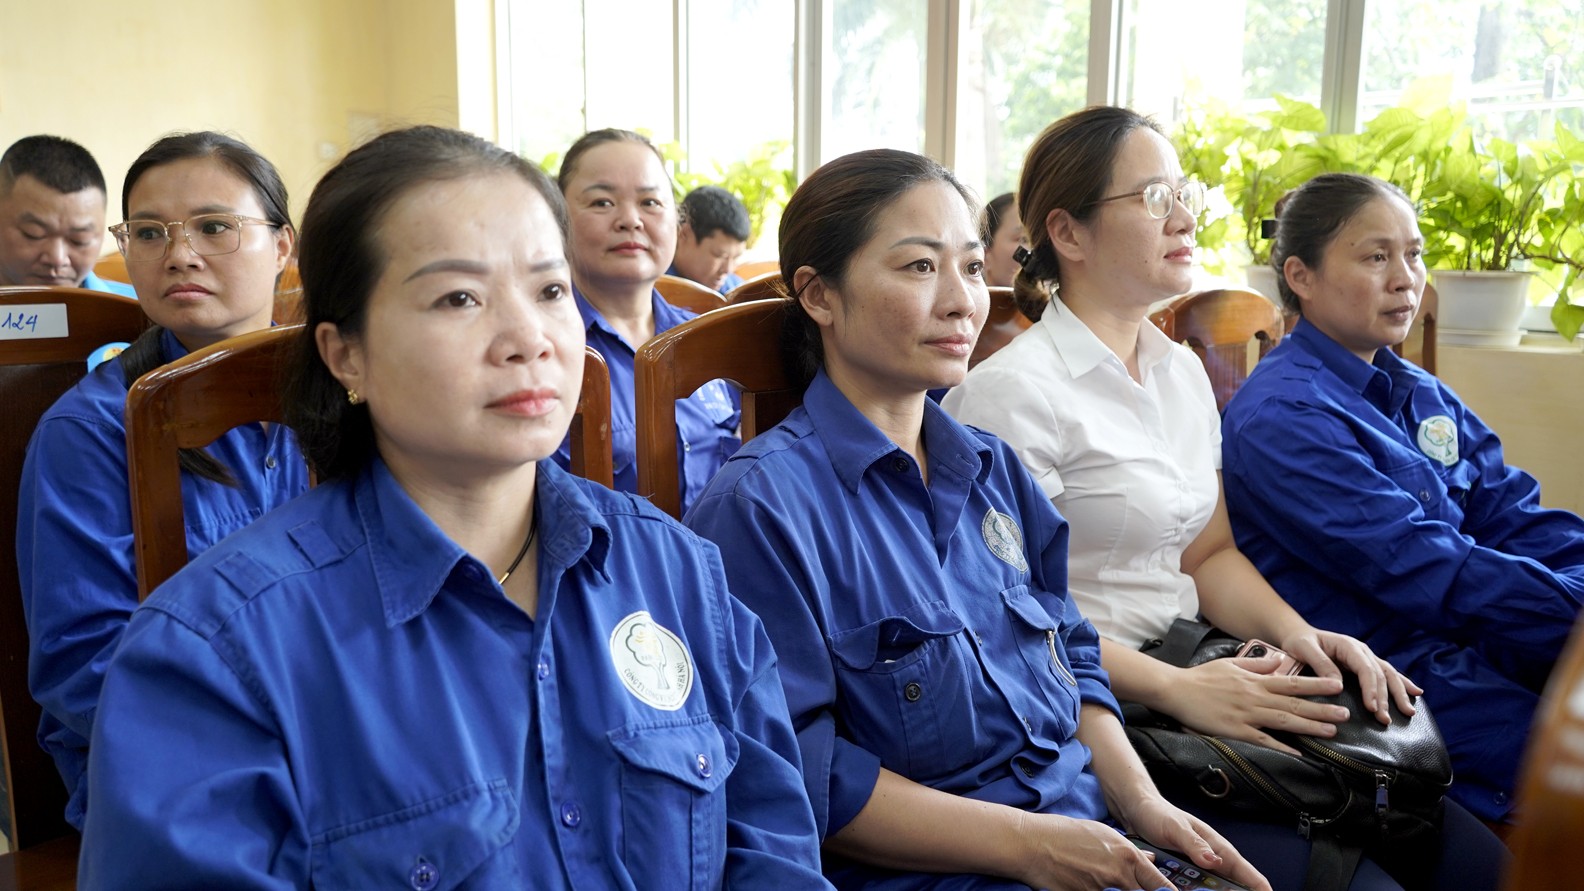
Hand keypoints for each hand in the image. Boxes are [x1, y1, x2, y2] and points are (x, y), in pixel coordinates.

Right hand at [1007, 811, 1182, 890]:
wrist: (1032, 843)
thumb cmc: (1064, 833)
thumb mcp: (1102, 833)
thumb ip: (1129, 850)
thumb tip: (1150, 859)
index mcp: (1127, 856)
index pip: (1159, 884)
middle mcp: (1118, 875)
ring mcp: (1102, 890)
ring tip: (1108, 881)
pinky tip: (1091, 885)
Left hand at [1112, 794, 1271, 890]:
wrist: (1137, 810)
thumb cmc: (1158, 813)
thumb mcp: (1175, 827)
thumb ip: (1194, 844)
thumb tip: (1215, 861)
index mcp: (1217, 848)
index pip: (1247, 874)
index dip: (1260, 889)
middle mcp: (1212, 860)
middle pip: (1233, 887)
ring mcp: (1199, 869)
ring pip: (1212, 890)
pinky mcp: (1184, 874)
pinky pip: (1193, 889)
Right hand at [1169, 657, 1347, 754]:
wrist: (1176, 689)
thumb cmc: (1201, 677)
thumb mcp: (1230, 663)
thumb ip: (1256, 664)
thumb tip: (1277, 661)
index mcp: (1255, 680)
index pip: (1292, 681)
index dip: (1316, 684)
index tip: (1337, 685)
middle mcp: (1255, 696)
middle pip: (1294, 702)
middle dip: (1322, 708)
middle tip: (1345, 713)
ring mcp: (1246, 714)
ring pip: (1284, 720)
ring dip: (1309, 726)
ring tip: (1331, 730)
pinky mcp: (1235, 730)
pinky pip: (1263, 740)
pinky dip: (1281, 746)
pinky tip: (1298, 752)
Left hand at [1279, 628, 1422, 724]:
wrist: (1299, 635)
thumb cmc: (1300, 642)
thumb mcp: (1304, 649)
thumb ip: (1320, 664)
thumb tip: (1339, 684)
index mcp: (1348, 646)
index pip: (1366, 669)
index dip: (1371, 688)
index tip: (1372, 707)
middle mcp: (1362, 651)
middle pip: (1379, 675)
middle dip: (1385, 698)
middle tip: (1385, 720)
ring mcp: (1366, 657)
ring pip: (1388, 675)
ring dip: (1399, 694)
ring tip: (1408, 712)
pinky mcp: (1366, 665)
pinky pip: (1387, 674)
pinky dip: (1403, 683)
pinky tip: (1416, 693)